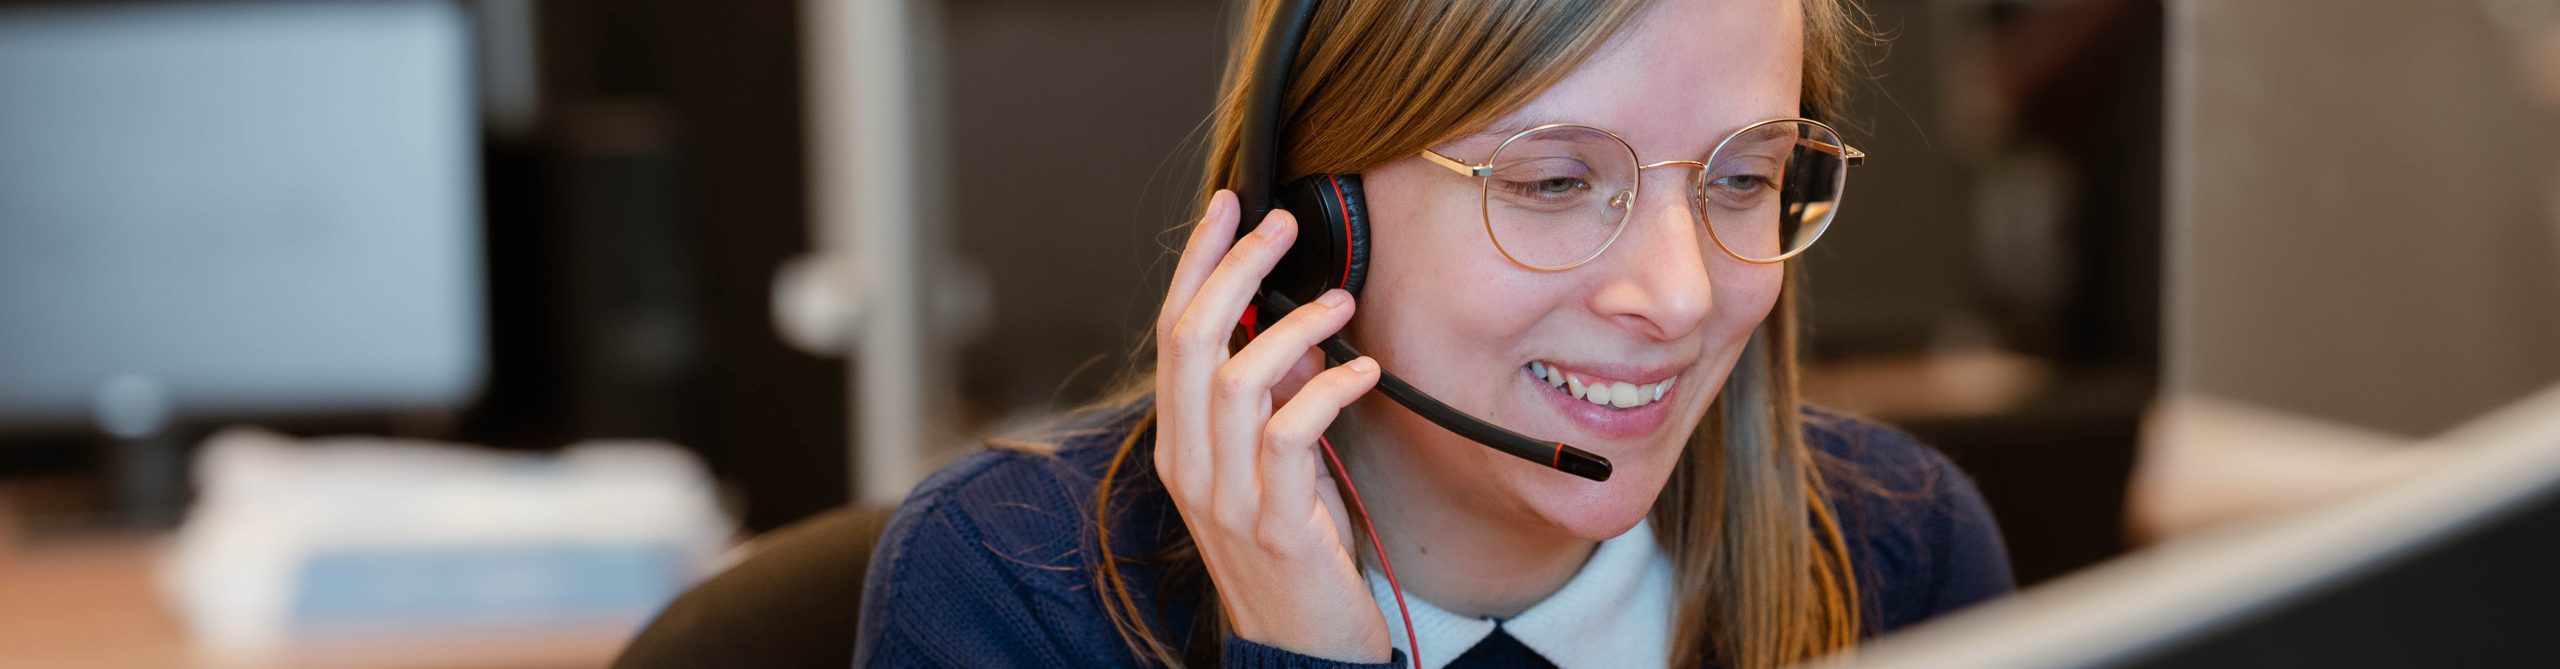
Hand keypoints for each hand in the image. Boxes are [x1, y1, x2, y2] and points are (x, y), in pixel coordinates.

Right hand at [1153, 189, 1389, 662]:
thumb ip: (1272, 401)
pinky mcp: (1275, 525)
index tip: (1230, 206)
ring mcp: (1227, 498)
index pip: (1173, 332)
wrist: (1300, 653)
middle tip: (1282, 227)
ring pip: (1236, 379)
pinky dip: (1328, 391)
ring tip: (1341, 305)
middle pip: (1191, 340)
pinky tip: (1364, 373)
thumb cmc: (1294, 557)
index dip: (1198, 262)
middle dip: (1234, 269)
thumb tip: (1289, 327)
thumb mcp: (1276, 468)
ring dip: (1292, 327)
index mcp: (1181, 444)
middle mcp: (1191, 465)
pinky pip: (1289, 435)